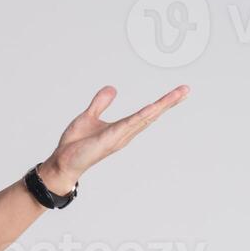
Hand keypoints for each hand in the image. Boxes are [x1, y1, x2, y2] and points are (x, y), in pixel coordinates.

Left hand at [41, 85, 189, 192]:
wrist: (62, 162)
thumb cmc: (75, 145)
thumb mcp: (89, 117)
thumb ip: (101, 103)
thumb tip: (112, 88)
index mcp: (122, 128)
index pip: (146, 113)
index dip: (162, 103)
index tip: (179, 92)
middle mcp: (125, 133)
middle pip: (152, 115)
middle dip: (169, 102)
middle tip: (187, 90)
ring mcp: (119, 136)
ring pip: (145, 118)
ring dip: (162, 106)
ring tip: (179, 94)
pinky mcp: (109, 139)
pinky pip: (129, 125)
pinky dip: (142, 116)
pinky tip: (153, 108)